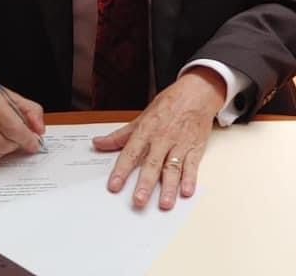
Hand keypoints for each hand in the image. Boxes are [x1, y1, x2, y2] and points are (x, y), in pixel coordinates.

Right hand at [0, 65, 45, 162]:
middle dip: (15, 145)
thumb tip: (40, 129)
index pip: (14, 129)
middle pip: (4, 144)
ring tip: (4, 139)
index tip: (34, 144)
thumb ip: (29, 110)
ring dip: (3, 151)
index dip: (27, 140)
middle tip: (17, 139)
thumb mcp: (7, 93)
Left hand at [93, 67, 226, 209]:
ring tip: (164, 203)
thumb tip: (98, 143)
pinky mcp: (195, 148)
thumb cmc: (169, 105)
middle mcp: (162, 139)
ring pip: (173, 168)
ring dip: (169, 187)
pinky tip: (186, 191)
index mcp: (146, 131)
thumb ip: (120, 135)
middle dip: (145, 183)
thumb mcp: (141, 117)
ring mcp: (180, 144)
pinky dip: (190, 178)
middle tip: (138, 201)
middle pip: (152, 164)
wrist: (197, 93)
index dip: (121, 170)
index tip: (114, 186)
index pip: (131, 153)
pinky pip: (192, 165)